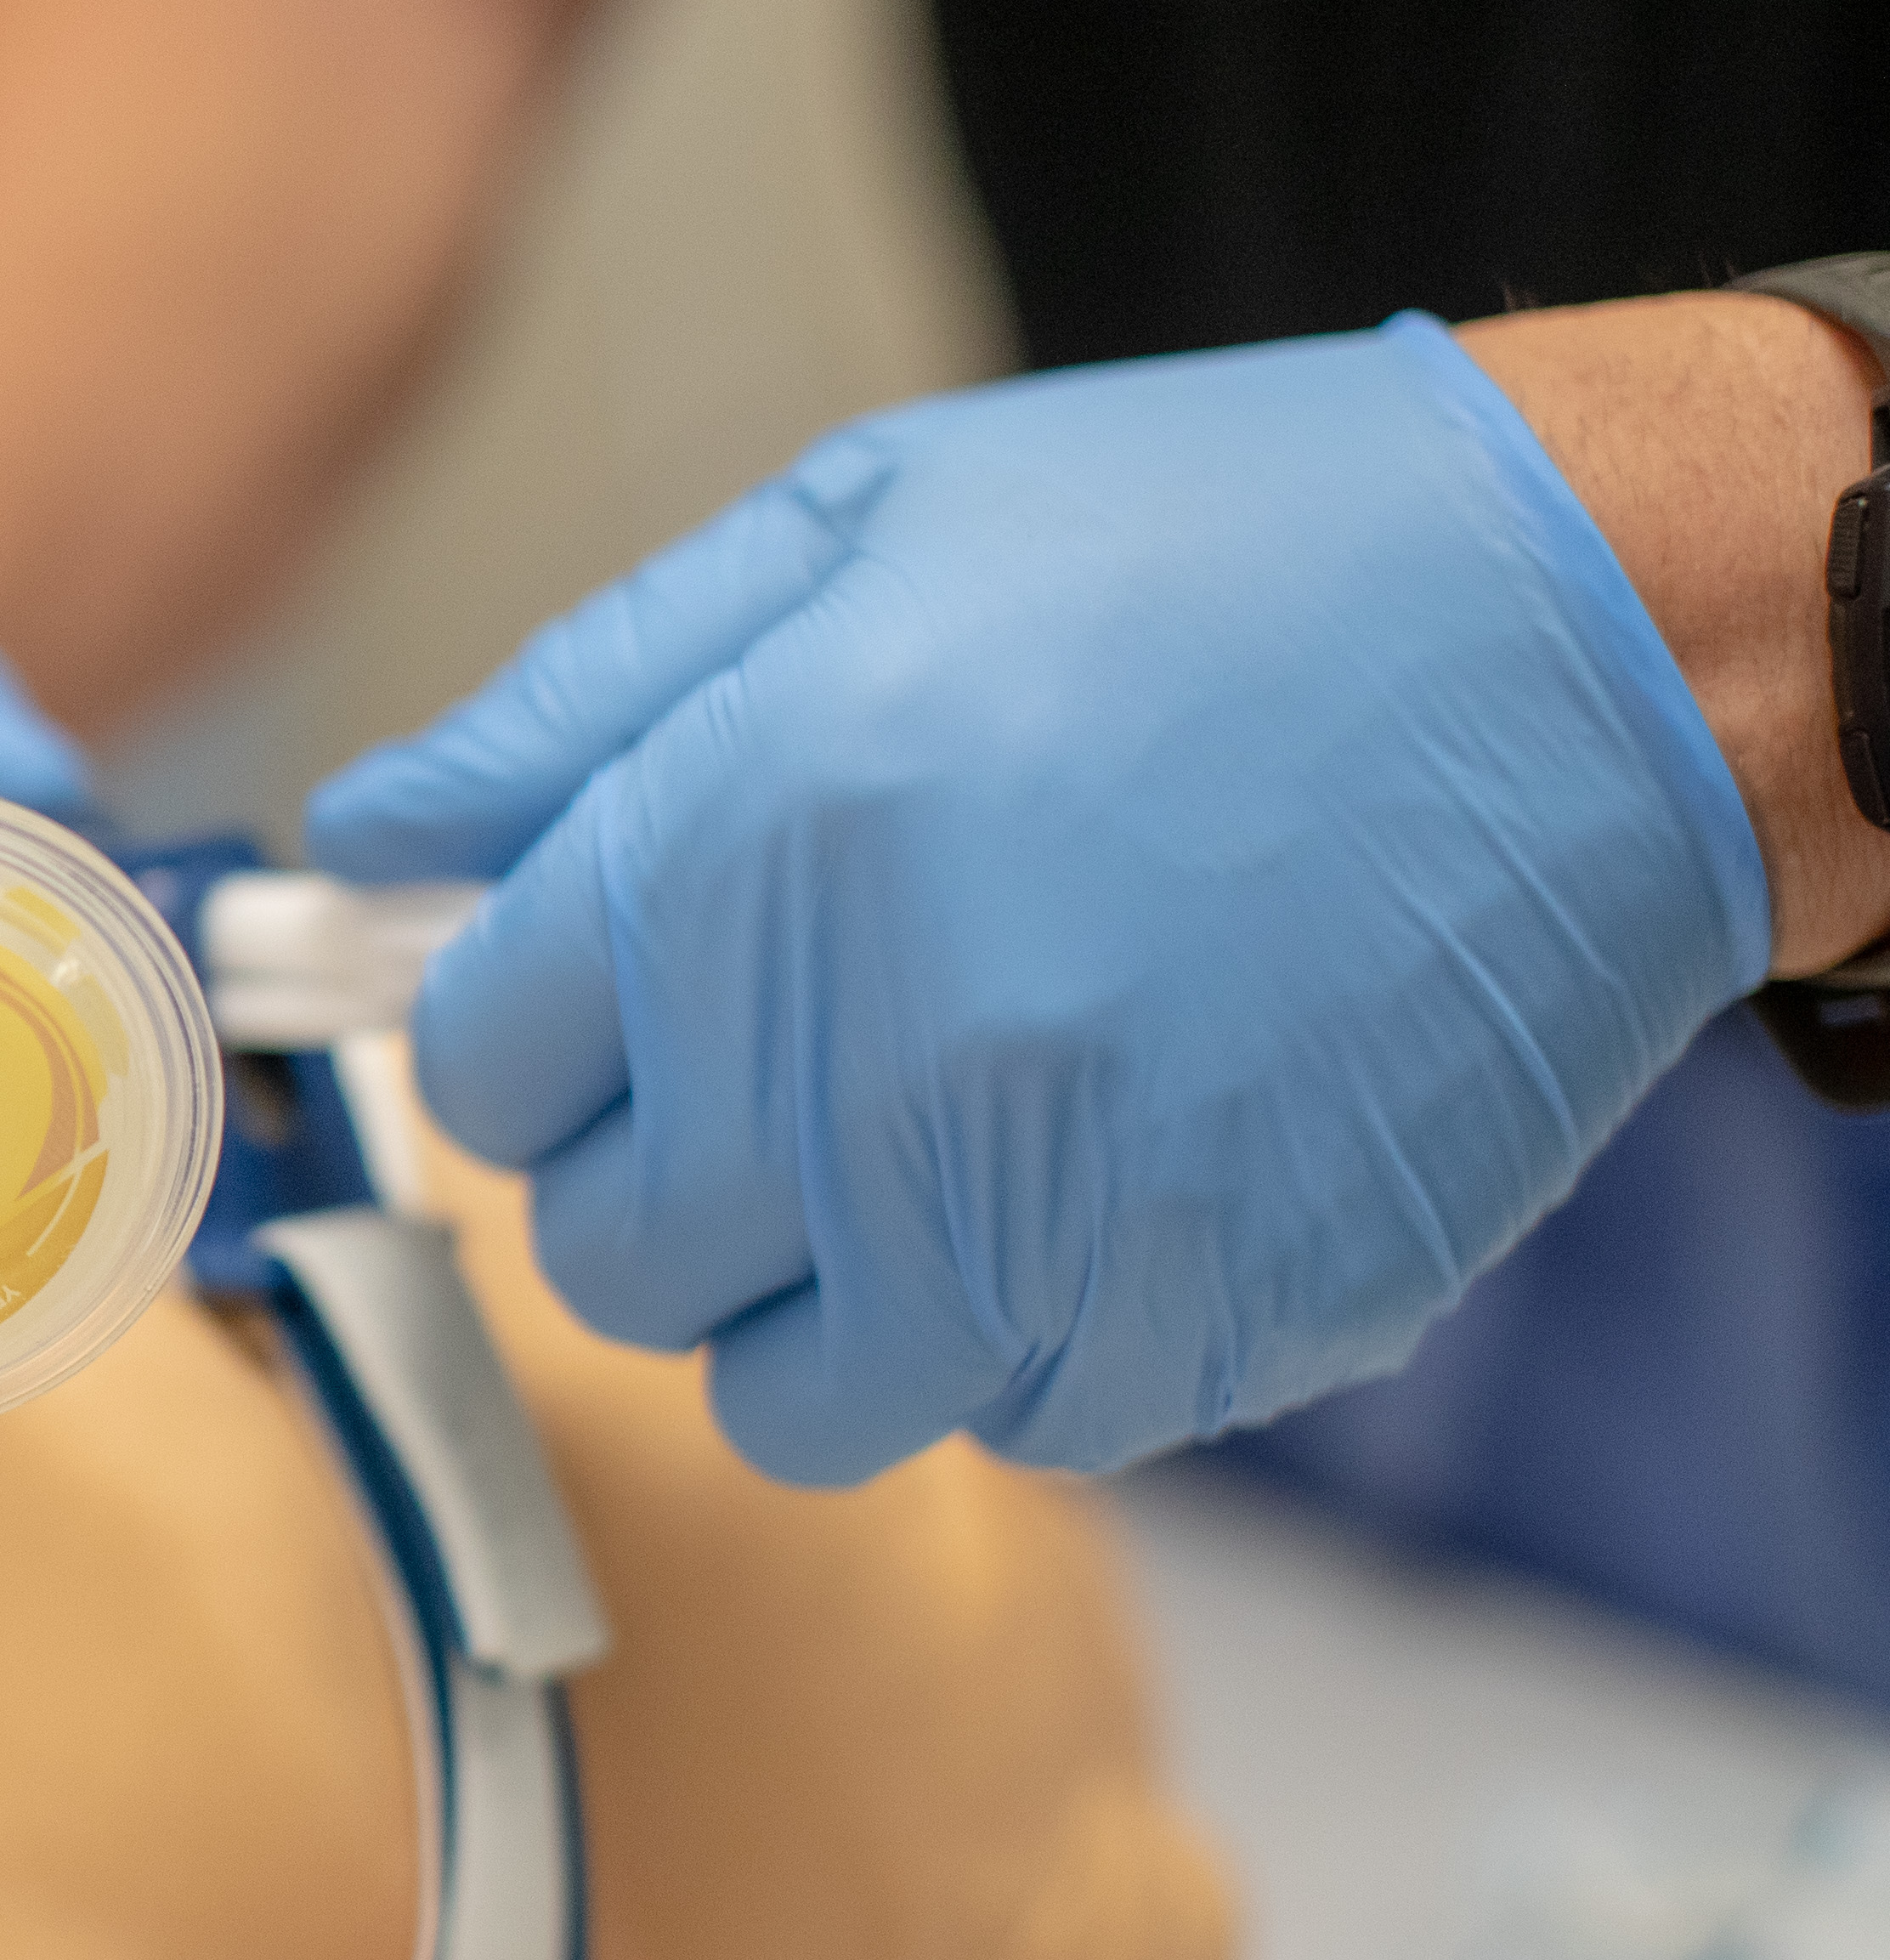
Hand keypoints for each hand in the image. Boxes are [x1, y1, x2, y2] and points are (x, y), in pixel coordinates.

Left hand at [308, 314, 1776, 1485]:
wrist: (1598, 638)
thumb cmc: (1212, 550)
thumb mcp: (849, 537)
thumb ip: (574, 715)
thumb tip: (360, 836)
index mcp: (742, 857)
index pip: (484, 1068)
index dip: (528, 1029)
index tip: (599, 989)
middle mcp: (867, 1070)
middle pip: (612, 1257)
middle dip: (655, 1168)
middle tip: (780, 1050)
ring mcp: (1045, 1227)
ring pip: (793, 1396)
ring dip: (820, 1294)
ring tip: (929, 1134)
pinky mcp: (1208, 1326)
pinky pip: (1012, 1421)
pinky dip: (1017, 1337)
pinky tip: (1095, 1170)